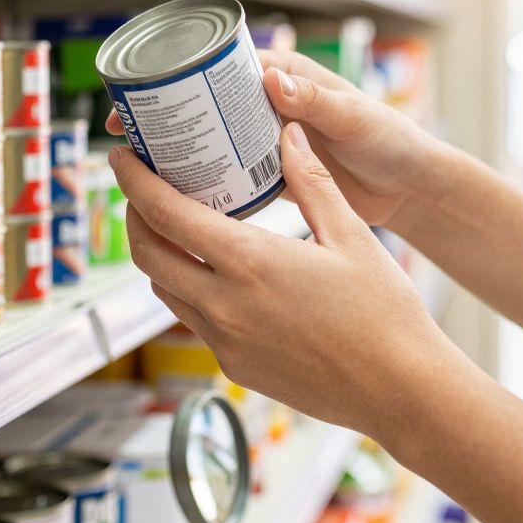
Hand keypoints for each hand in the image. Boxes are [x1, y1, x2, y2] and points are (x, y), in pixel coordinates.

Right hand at [105, 50, 442, 229]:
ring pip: (212, 138)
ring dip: (179, 151)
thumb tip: (269, 78)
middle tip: (125, 136)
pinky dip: (205, 182)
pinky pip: (231, 172)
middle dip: (165, 116)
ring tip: (140, 168)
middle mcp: (272, 103)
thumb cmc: (391, 142)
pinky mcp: (275, 170)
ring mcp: (270, 137)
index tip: (145, 95)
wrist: (411, 187)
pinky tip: (178, 199)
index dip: (179, 77)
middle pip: (205, 103)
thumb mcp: (354, 119)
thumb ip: (316, 102)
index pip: (222, 68)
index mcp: (288, 77)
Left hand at [107, 121, 451, 436]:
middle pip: (147, 253)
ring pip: (164, 289)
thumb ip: (311, 182)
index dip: (133, 182)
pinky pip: (192, 320)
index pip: (164, 215)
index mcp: (248, 262)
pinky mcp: (234, 365)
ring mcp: (224, 340)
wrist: (400, 389)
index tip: (122, 158)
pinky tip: (213, 273)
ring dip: (158, 254)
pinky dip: (187, 288)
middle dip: (135, 216)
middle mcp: (224, 304)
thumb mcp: (351, 235)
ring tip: (174, 226)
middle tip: (144, 188)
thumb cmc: (384, 312)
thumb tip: (289, 134)